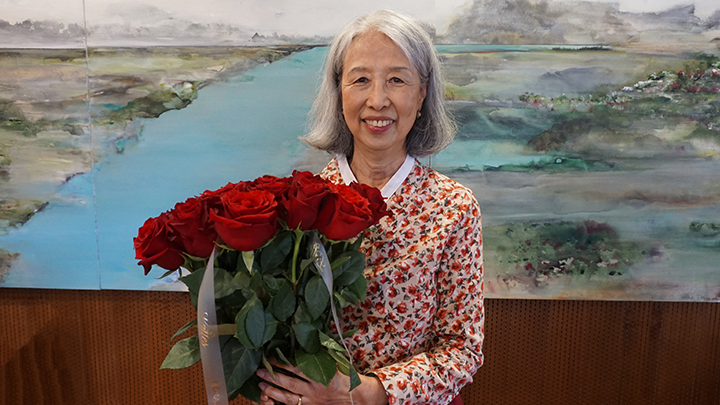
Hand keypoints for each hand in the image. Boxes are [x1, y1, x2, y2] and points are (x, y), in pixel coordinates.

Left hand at [256, 362, 387, 404]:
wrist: (356, 396)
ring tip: (261, 385)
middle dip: (273, 377)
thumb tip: (307, 337)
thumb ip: (320, 352)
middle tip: (259, 371)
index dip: (282, 363)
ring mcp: (312, 400)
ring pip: (289, 398)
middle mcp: (315, 388)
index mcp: (321, 374)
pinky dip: (282, 403)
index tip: (271, 356)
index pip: (297, 368)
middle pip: (290, 383)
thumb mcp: (334, 360)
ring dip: (273, 391)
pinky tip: (272, 399)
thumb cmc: (345, 375)